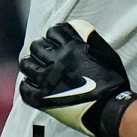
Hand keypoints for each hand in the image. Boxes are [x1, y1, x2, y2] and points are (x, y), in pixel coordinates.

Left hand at [18, 20, 136, 136]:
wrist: (109, 110)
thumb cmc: (111, 82)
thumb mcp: (107, 54)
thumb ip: (92, 38)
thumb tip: (79, 26)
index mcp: (72, 48)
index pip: (54, 31)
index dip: (56, 35)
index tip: (58, 40)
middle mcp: (56, 61)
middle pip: (37, 45)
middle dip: (42, 47)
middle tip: (47, 54)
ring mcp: (47, 81)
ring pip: (27, 64)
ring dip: (32, 63)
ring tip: (37, 67)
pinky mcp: (42, 99)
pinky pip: (24, 88)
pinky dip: (27, 84)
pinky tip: (33, 84)